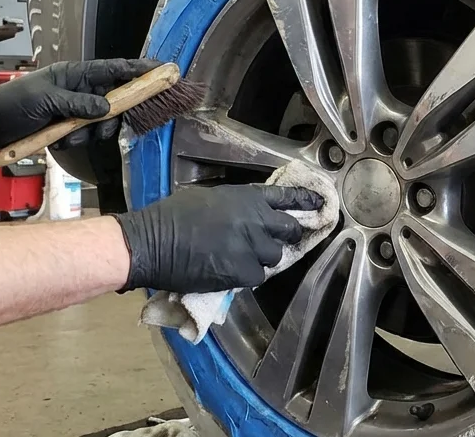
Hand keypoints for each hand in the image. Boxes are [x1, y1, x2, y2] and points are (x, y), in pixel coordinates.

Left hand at [0, 58, 161, 151]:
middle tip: (104, 125)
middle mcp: (79, 89)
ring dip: (90, 132)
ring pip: (103, 121)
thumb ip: (79, 104)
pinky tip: (60, 139)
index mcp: (75, 74)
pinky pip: (87, 134)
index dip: (140, 69)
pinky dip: (77, 140)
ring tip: (68, 134)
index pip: (115, 69)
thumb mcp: (45, 102)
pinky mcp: (68, 126)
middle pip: (116, 98)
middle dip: (114, 115)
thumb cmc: (9, 104)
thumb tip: (106, 108)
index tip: (163, 70)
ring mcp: (75, 108)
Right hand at [112, 184, 324, 293]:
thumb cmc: (173, 216)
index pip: (288, 198)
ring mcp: (251, 247)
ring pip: (275, 256)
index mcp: (248, 198)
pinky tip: (232, 272)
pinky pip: (259, 277)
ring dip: (263, 258)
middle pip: (290, 229)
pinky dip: (249, 276)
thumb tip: (248, 214)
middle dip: (287, 235)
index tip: (319, 205)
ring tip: (243, 258)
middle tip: (277, 240)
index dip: (306, 201)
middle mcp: (256, 220)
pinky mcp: (242, 272)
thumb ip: (236, 205)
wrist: (154, 242)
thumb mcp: (209, 198)